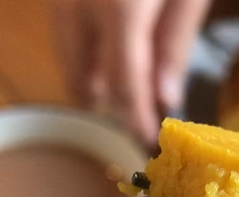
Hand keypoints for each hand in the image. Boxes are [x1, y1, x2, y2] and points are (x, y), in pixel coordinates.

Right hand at [52, 0, 210, 144]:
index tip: (147, 141)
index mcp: (120, 10)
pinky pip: (63, 30)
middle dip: (106, 102)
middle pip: (81, 77)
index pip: (124, 85)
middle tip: (137, 113)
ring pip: (66, 55)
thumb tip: (164, 98)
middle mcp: (79, 6)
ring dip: (91, 75)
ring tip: (128, 80)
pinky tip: (111, 45)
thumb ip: (175, 43)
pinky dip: (83, 47)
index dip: (136, 118)